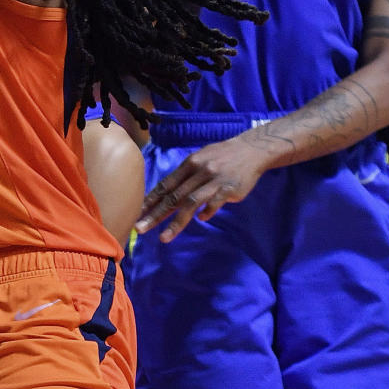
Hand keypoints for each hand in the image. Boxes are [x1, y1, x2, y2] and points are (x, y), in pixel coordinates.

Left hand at [135, 134, 267, 241]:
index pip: (166, 184)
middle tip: (140, 228)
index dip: (151, 200)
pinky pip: (214, 203)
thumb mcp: (201, 158)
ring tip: (163, 238)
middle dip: (155, 214)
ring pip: (191, 203)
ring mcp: (214, 180)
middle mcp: (199, 171)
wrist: (251, 150)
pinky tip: (202, 219)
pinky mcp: (229, 189)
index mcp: (189, 163)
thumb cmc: (222, 156)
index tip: (137, 213)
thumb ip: (186, 176)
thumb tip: (170, 193)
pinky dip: (206, 212)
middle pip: (174, 196)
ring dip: (175, 222)